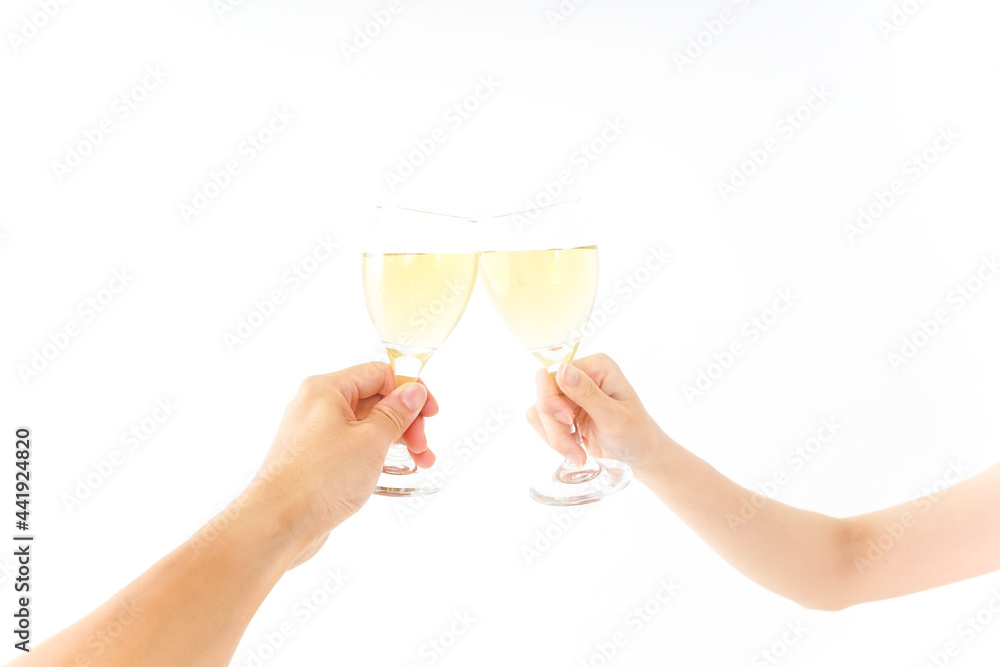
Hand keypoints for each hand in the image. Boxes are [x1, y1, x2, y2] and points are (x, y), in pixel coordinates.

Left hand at [248, 362, 437, 566]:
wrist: (276, 524)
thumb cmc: (318, 479)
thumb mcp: (371, 441)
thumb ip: (396, 413)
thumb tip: (413, 391)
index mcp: (326, 390)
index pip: (378, 374)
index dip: (409, 390)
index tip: (430, 413)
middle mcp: (317, 406)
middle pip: (374, 400)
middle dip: (406, 422)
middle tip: (423, 447)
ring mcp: (314, 435)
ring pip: (366, 427)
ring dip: (396, 441)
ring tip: (421, 463)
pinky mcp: (314, 461)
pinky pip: (352, 448)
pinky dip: (376, 456)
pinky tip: (394, 472)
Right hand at [526, 353, 663, 474]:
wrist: (639, 456)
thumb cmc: (636, 434)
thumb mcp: (614, 416)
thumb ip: (587, 394)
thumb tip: (562, 369)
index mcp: (596, 367)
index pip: (555, 374)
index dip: (552, 399)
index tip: (569, 422)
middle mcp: (580, 375)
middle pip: (543, 394)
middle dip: (554, 425)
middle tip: (573, 448)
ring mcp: (569, 393)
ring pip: (539, 411)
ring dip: (555, 438)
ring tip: (578, 455)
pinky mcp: (562, 411)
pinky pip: (540, 422)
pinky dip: (553, 440)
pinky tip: (574, 450)